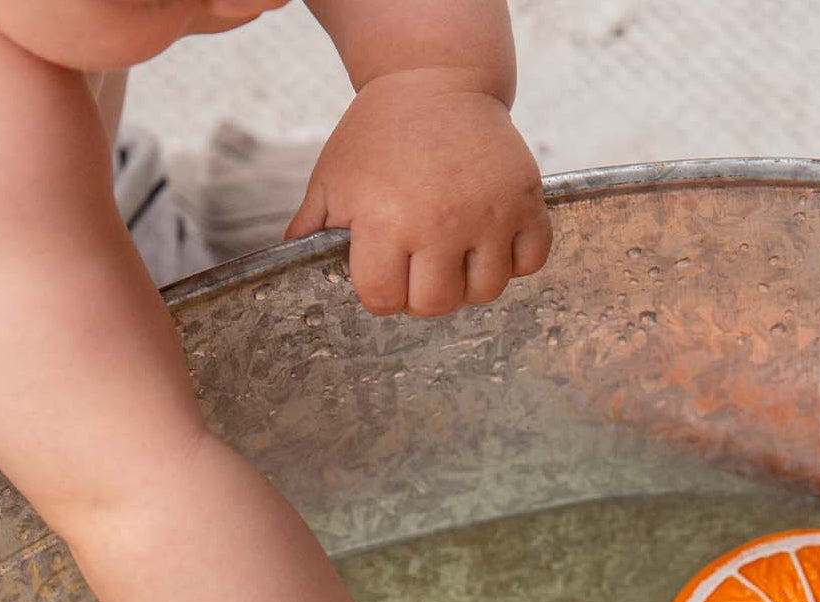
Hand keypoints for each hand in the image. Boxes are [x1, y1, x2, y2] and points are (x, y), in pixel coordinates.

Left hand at [286, 68, 550, 316]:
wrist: (435, 79)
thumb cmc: (378, 134)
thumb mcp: (333, 179)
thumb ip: (312, 229)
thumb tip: (290, 268)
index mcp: (385, 220)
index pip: (385, 301)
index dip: (381, 292)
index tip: (383, 271)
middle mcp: (441, 221)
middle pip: (437, 304)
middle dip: (423, 292)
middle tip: (419, 263)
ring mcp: (489, 212)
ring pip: (485, 291)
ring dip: (468, 281)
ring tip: (454, 253)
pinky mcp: (526, 200)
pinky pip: (530, 261)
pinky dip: (513, 260)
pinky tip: (490, 241)